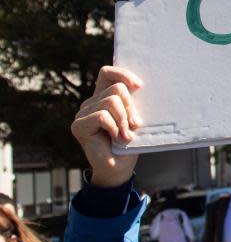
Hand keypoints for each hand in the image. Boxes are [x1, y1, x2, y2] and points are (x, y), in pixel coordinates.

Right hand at [70, 66, 143, 186]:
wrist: (119, 168)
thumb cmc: (129, 143)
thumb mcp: (134, 118)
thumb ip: (131, 103)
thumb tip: (137, 87)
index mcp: (103, 97)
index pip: (107, 73)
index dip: (123, 74)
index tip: (139, 86)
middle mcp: (91, 102)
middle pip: (116, 89)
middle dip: (130, 107)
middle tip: (134, 124)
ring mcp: (82, 113)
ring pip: (111, 101)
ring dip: (124, 120)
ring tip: (125, 135)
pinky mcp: (79, 125)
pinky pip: (102, 116)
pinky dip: (114, 127)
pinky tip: (115, 138)